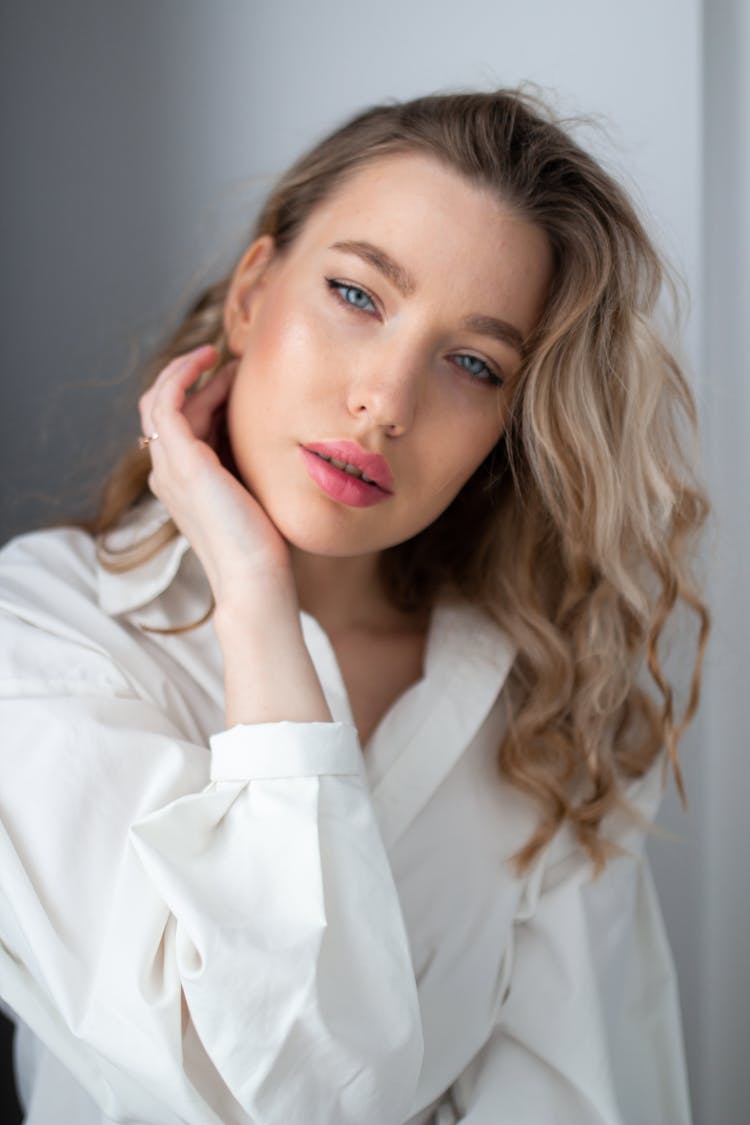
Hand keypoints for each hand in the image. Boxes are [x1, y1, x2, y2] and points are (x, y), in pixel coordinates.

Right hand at [139, 345, 292, 610]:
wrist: (254, 576)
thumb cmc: (263, 546)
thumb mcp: (254, 493)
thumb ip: (249, 464)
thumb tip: (273, 436)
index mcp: (181, 484)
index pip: (177, 426)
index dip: (203, 397)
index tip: (237, 382)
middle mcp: (166, 474)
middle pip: (166, 409)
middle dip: (196, 381)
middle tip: (233, 366)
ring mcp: (168, 468)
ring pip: (163, 401)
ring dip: (192, 374)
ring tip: (225, 362)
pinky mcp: (180, 462)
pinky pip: (165, 402)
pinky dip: (180, 375)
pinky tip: (207, 361)